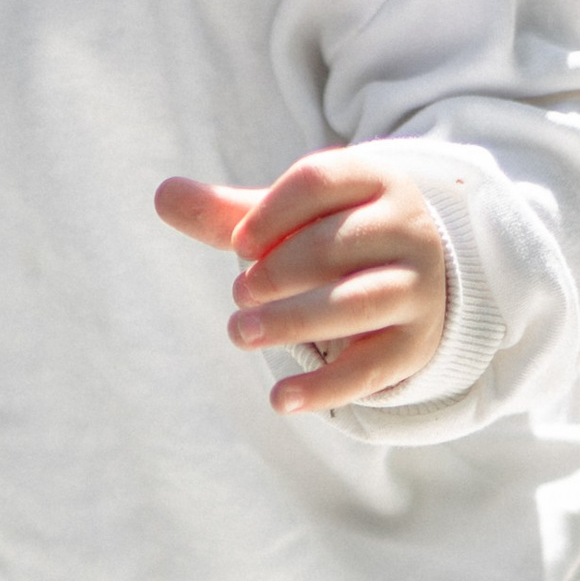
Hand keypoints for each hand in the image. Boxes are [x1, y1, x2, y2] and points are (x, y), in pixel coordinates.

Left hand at [155, 149, 447, 414]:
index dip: (271, 213)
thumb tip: (162, 195)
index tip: (238, 244)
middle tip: (240, 294)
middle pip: (332, 246)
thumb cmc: (333, 239)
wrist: (414, 281)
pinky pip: (370, 369)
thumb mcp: (289, 220)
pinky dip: (323, 388)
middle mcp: (408, 230)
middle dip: (275, 273)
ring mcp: (417, 289)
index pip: (320, 180)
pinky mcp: (414, 344)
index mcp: (375, 182)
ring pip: (356, 303)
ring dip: (290, 321)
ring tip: (239, 333)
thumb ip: (228, 213)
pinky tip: (278, 400)